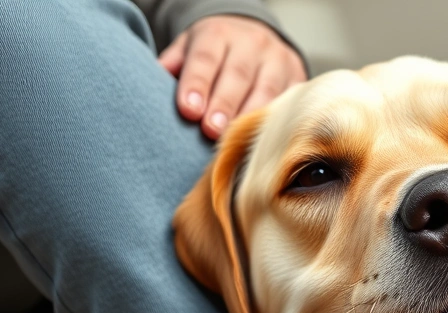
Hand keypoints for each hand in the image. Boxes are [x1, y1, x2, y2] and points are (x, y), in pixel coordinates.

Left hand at [159, 15, 305, 138]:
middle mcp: (251, 43)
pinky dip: (278, 123)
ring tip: (236, 142)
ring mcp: (278, 60)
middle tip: (210, 131)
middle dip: (224, 105)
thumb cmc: (215, 53)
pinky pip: (290, 102)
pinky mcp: (298, 77)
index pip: (206, 57)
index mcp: (218, 33)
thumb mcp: (190, 48)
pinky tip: (266, 143)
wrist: (256, 37)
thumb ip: (173, 67)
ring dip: (251, 118)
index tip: (188, 110)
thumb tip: (148, 91)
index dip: (196, 84)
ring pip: (268, 90)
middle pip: (237, 75)